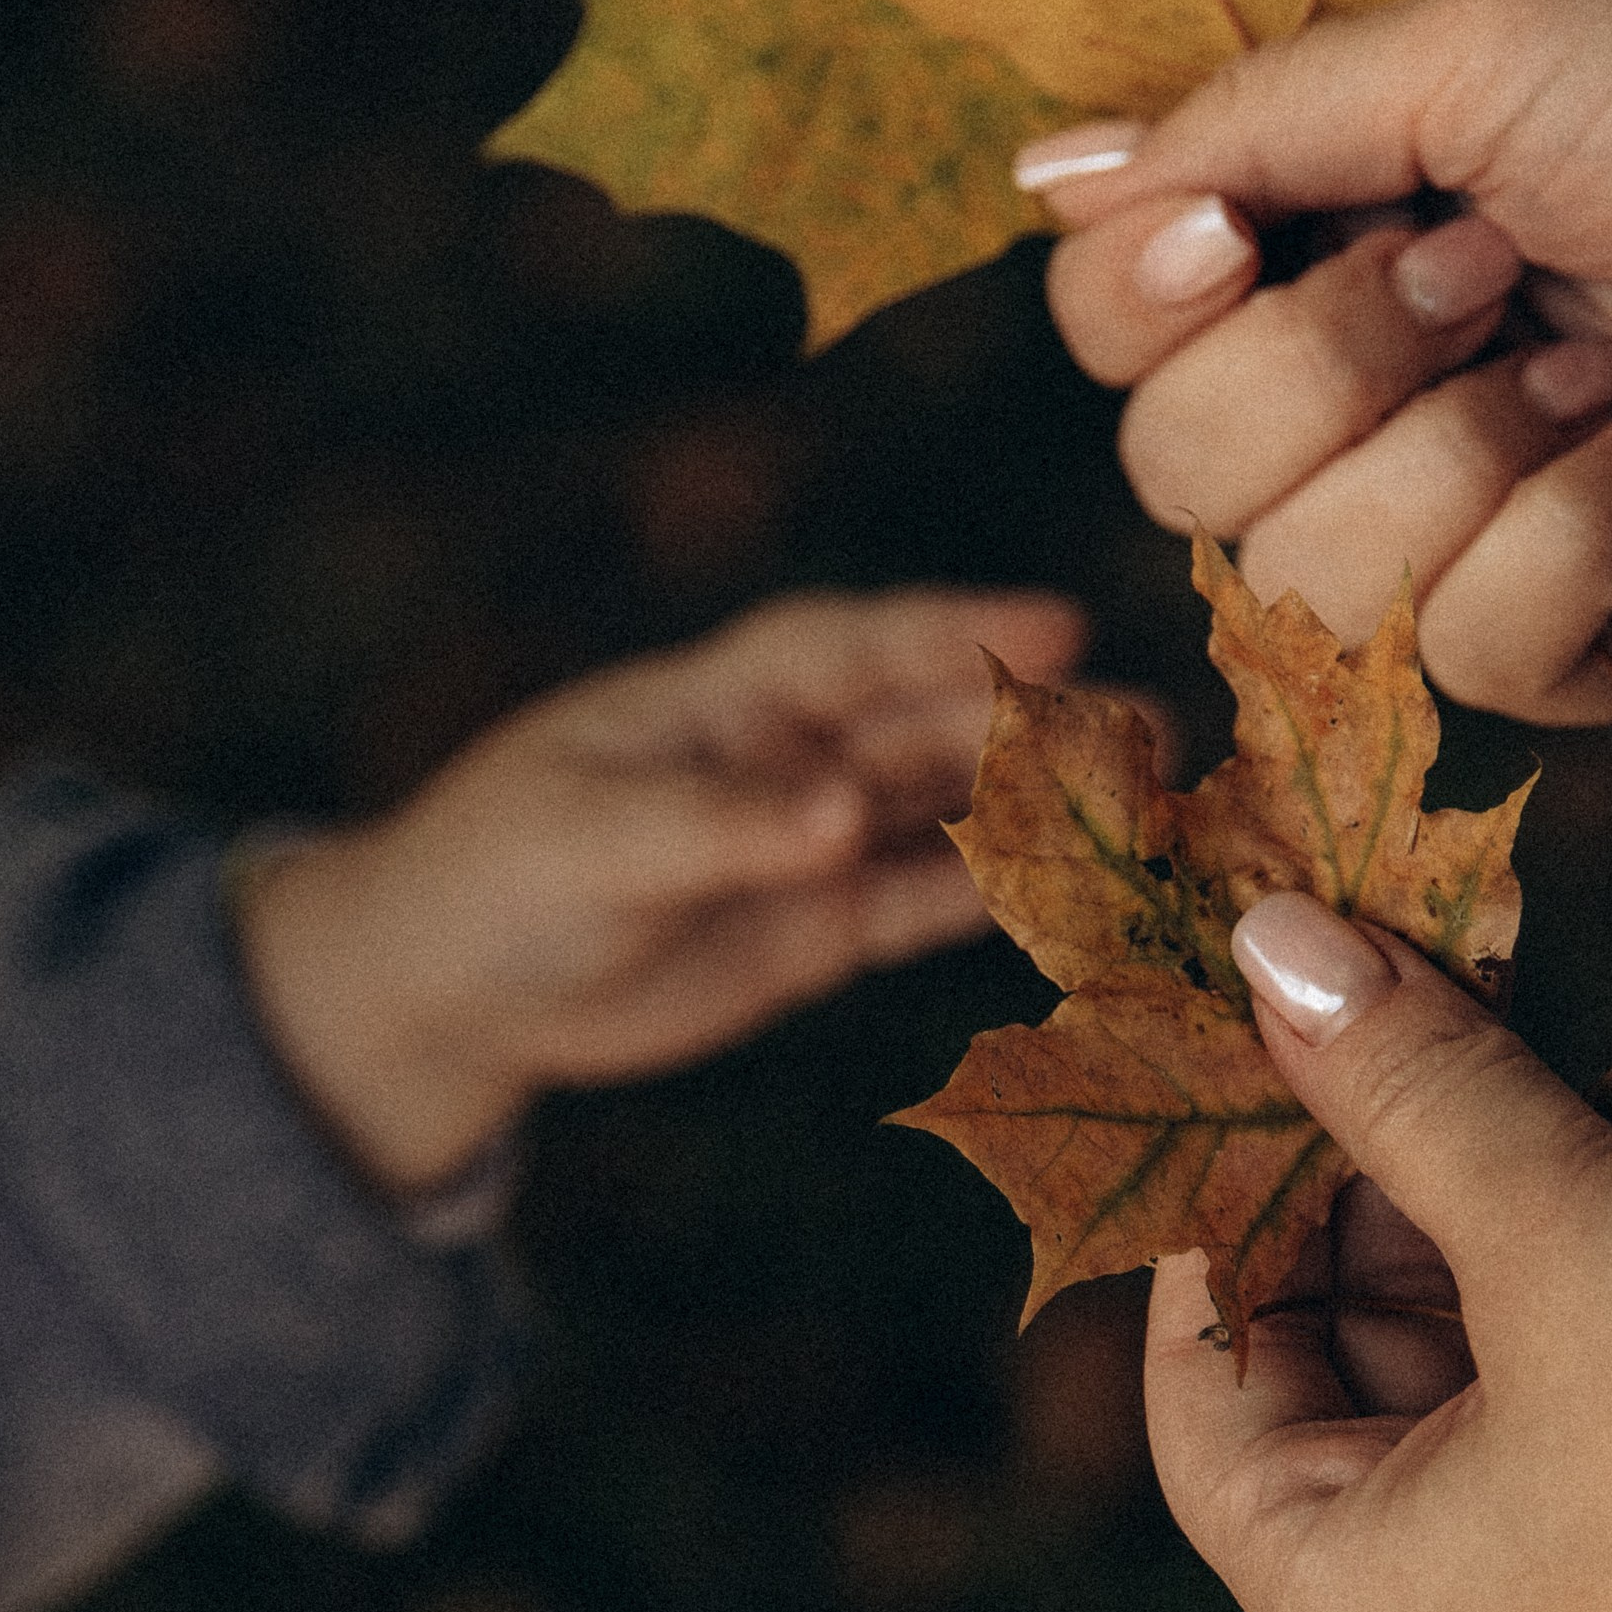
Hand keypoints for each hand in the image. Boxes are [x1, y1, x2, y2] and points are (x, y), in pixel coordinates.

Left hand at [236, 587, 1083, 1190]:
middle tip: (1155, 725)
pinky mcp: (818, 928)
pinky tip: (1087, 897)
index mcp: (723, 698)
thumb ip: (720, 827)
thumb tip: (837, 812)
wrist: (452, 987)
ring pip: (945, 811)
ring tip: (1159, 803)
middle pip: (927, 726)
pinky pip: (925, 903)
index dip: (950, 633)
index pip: (851, 648)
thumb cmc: (497, 879)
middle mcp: (787, 754)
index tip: (1053, 624)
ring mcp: (811, 840)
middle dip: (1035, 721)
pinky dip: (1000, 898)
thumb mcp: (589, 843)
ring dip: (1043, 807)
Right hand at [1028, 0, 1611, 724]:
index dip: (1140, 302)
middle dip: (1329, 371)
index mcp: (1338, 227)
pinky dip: (1575, 543)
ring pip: (1308, 586)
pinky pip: (1465, 662)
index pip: (1116, 323)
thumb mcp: (1490, 48)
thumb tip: (1043, 181)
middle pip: (1176, 470)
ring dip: (1469, 459)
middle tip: (1493, 272)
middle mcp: (1376, 385)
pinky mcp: (1574, 648)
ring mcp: (1467, 528)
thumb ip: (1253, 121)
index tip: (1230, 236)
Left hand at [1141, 890, 1611, 1611]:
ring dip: (1485, 1206)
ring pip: (1472, 1373)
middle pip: (1338, 1375)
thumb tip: (1271, 944)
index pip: (1203, 1398)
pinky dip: (1583, 1275)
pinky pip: (1584, 1403)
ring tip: (1502, 1038)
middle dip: (1367, 1183)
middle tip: (1387, 1007)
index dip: (1220, 1212)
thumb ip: (1410, 1089)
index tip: (1248, 1059)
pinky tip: (1611, 1137)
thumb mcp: (1571, 1231)